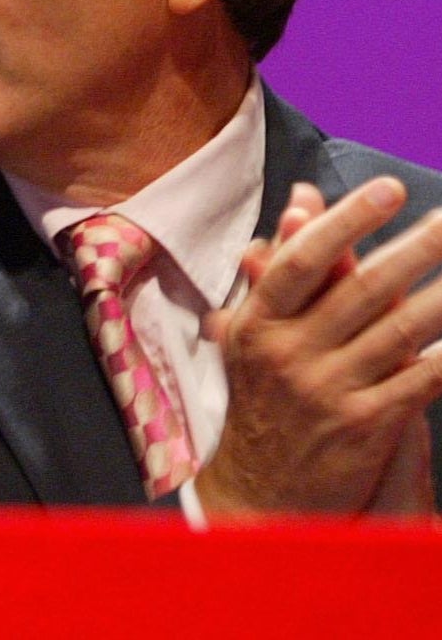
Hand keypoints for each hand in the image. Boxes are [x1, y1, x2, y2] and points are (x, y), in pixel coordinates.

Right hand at [195, 176, 441, 516]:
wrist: (260, 488)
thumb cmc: (264, 395)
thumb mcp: (257, 328)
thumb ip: (283, 263)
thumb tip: (304, 199)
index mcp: (257, 322)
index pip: (302, 261)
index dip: (347, 221)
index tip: (389, 190)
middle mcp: (289, 353)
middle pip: (361, 289)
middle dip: (416, 248)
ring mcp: (327, 391)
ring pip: (400, 331)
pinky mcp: (364, 426)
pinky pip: (420, 380)